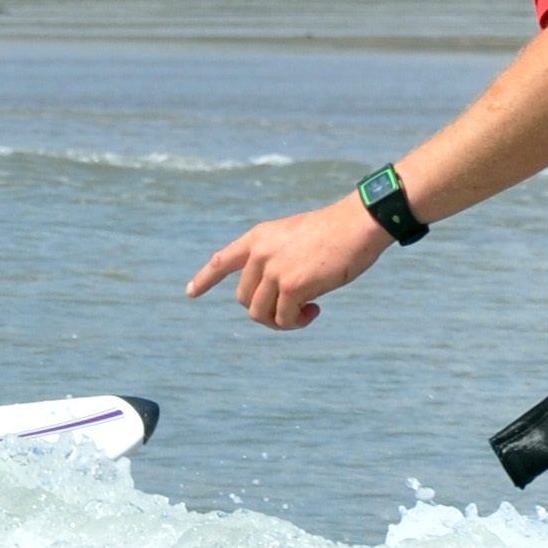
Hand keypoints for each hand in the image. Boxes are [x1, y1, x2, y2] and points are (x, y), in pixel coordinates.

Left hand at [187, 196, 391, 329]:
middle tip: (293, 310)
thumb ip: (275, 259)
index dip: (205, 278)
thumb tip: (269, 295)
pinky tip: (314, 310)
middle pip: (243, 298)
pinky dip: (296, 322)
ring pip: (259, 313)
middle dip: (265, 309)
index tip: (191, 293)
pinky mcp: (292, 286)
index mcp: (258, 238)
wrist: (357, 225)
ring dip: (281, 320)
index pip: (222, 260)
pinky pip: (283, 318)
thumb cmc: (334, 233)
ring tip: (305, 312)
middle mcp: (260, 253)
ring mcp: (274, 270)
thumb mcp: (293, 239)